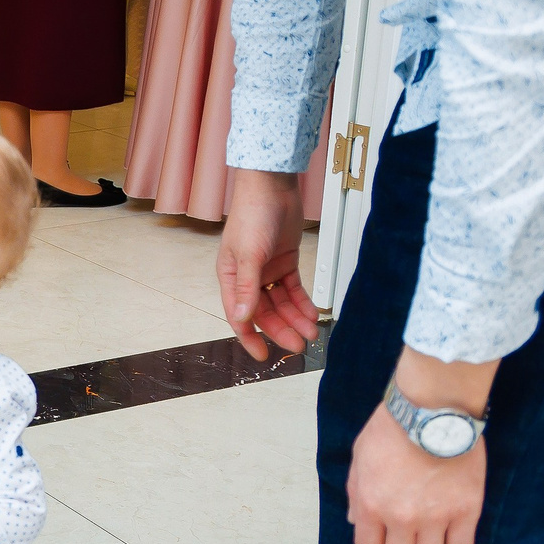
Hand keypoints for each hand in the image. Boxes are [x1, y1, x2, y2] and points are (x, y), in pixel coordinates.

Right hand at [218, 168, 319, 360]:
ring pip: (282, 304)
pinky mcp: (285, 262)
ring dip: (295, 318)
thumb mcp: (249, 255)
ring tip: (311, 332)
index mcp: (231, 278)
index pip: (239, 315)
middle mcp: (248, 278)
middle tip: (298, 345)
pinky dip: (303, 303)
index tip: (263, 356)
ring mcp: (268, 270)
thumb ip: (247, 288)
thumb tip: (243, 317)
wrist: (273, 187)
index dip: (250, 337)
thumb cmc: (252, 215)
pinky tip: (312, 314)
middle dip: (281, 330)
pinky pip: (294, 289)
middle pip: (265, 313)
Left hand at [345, 349, 496, 543]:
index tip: (386, 538)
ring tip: (433, 539)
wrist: (433, 407)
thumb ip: (357, 493)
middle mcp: (401, 517)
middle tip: (411, 538)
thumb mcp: (360, 457)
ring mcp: (435, 517)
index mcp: (371, 505)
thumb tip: (356, 522)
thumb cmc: (393, 428)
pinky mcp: (466, 510)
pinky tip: (454, 536)